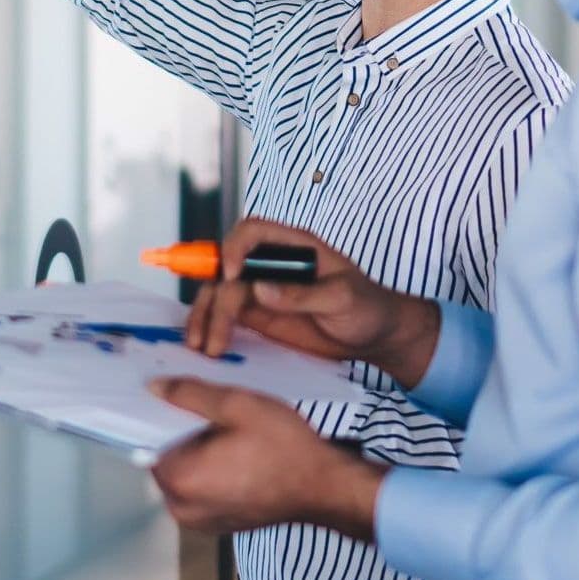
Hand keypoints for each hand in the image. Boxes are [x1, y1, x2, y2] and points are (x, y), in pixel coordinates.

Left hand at [146, 379, 382, 537]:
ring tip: (230, 434)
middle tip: (214, 417)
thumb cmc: (284, 447)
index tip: (181, 404)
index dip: (163, 419)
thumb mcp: (237, 405)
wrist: (324, 487)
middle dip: (183, 437)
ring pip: (184, 476)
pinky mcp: (219, 525)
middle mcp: (182, 508)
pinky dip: (212, 473)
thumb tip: (155, 388)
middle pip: (165, 460)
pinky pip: (202, 491)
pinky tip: (238, 455)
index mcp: (180, 479)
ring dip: (199, 454)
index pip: (149, 443)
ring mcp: (200, 522)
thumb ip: (190, 395)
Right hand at [182, 219, 441, 388]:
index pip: (253, 232)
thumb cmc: (367, 308)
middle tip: (213, 336)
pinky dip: (211, 327)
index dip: (235, 247)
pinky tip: (206, 346)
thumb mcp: (343, 299)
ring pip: (218, 292)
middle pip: (225, 266)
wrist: (375, 336)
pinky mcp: (257, 314)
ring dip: (205, 316)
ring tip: (203, 347)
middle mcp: (271, 263)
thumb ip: (303, 295)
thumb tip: (260, 289)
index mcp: (295, 247)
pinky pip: (225, 316)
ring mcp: (261, 289)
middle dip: (214, 299)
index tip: (231, 275)